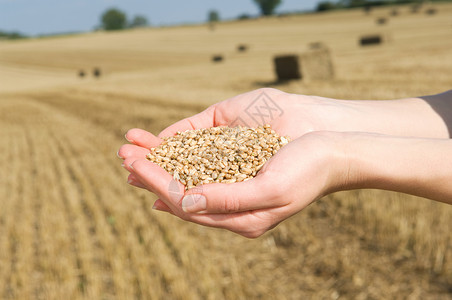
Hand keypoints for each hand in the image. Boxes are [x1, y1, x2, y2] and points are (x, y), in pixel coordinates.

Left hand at [118, 129, 343, 237]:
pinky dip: (177, 148)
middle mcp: (231, 201)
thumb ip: (228, 201)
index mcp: (240, 218)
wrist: (335, 146)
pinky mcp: (236, 157)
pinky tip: (157, 144)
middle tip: (123, 158)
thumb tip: (185, 204)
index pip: (188, 204)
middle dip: (150, 174)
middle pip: (180, 190)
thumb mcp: (271, 191)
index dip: (159, 185)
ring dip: (158, 161)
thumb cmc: (309, 170)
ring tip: (129, 149)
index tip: (135, 167)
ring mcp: (232, 178)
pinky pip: (200, 156)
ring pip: (186, 173)